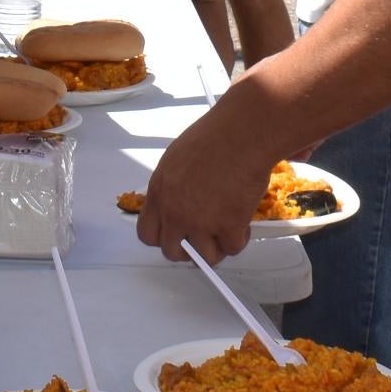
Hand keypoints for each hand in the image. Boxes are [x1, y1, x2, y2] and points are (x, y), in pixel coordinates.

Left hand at [136, 100, 283, 265]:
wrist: (242, 134)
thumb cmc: (216, 136)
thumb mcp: (177, 160)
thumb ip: (172, 188)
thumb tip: (179, 205)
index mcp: (159, 192)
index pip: (147, 233)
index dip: (164, 238)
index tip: (177, 235)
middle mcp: (174, 212)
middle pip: (172, 252)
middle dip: (189, 251)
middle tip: (204, 239)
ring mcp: (200, 222)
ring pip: (205, 257)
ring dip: (218, 248)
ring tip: (228, 229)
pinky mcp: (228, 227)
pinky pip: (233, 248)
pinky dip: (240, 238)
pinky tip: (243, 219)